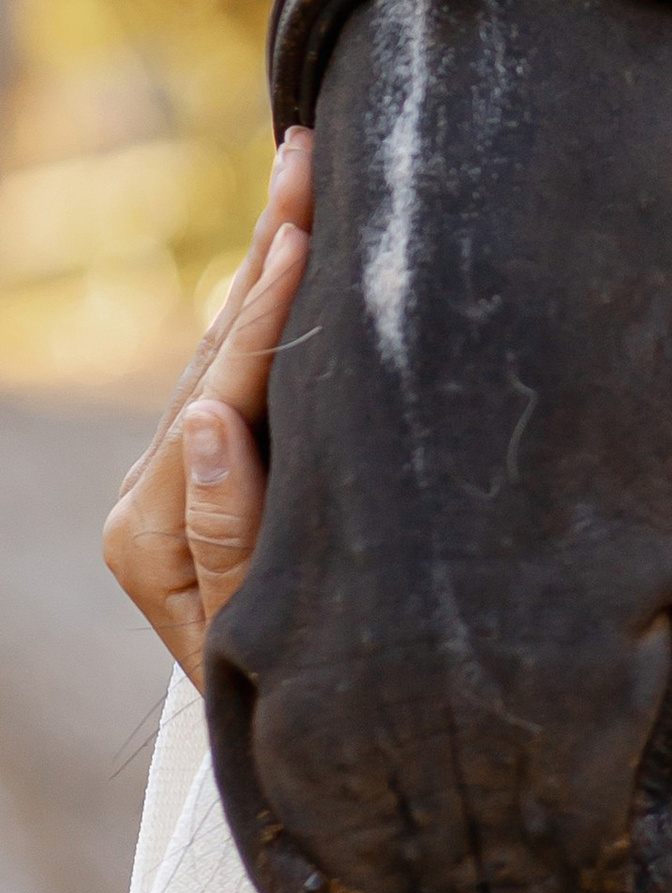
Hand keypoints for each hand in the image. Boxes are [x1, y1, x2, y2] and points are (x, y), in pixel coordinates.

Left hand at [104, 128, 307, 686]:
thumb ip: (226, 529)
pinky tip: (293, 244)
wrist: (296, 739)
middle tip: (305, 153)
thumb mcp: (254, 627)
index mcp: (147, 534)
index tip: (304, 230)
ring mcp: (173, 476)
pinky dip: (268, 301)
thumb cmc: (293, 692)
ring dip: (268, 258)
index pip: (219, 397)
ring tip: (301, 172)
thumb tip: (204, 418)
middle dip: (267, 251)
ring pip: (224, 349)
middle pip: (215, 353)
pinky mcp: (206, 466)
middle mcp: (147, 493)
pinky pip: (239, 366)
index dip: (266, 312)